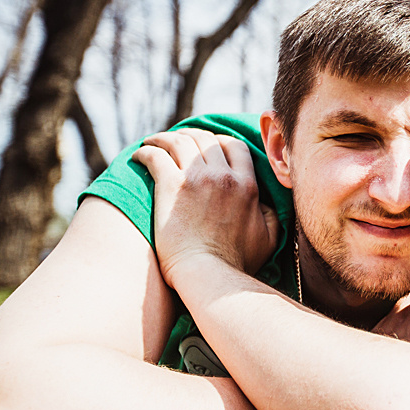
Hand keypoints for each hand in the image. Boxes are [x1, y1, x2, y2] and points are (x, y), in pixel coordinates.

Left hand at [131, 129, 278, 283]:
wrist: (208, 274)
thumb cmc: (237, 263)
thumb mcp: (268, 237)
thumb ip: (270, 214)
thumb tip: (265, 202)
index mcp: (246, 185)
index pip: (234, 145)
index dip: (219, 140)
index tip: (207, 146)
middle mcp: (222, 175)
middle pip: (204, 138)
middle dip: (190, 135)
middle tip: (177, 142)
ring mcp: (196, 179)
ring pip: (179, 141)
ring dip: (164, 138)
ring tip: (153, 143)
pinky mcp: (171, 187)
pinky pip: (156, 156)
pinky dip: (146, 151)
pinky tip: (139, 156)